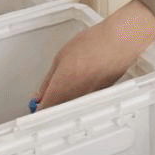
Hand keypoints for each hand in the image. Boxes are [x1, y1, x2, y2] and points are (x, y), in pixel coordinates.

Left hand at [35, 0, 154, 109]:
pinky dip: (78, 100)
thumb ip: (48, 79)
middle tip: (46, 101)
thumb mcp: (62, 56)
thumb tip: (39, 95)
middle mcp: (76, 97)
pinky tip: (80, 86)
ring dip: (64, 105)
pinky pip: (85, 104)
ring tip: (64, 91)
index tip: (34, 110)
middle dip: (50, 109)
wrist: (120, 41)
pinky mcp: (101, 97)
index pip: (45, 111)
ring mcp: (89, 99)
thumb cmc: (93, 43)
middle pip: (58, 113)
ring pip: (71, 110)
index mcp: (62, 87)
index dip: (37, 113)